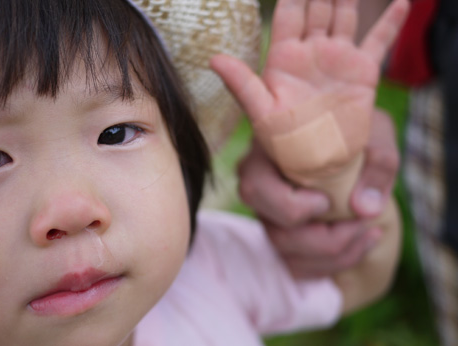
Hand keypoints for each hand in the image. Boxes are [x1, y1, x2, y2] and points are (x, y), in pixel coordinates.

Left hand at [211, 0, 408, 169]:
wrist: (317, 163)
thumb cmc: (283, 142)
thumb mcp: (260, 113)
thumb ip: (241, 84)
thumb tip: (213, 59)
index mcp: (285, 57)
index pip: (288, 12)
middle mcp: (311, 51)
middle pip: (317, 6)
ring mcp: (337, 58)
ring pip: (345, 15)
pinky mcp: (363, 71)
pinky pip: (379, 41)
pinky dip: (391, 22)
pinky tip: (402, 3)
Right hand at [237, 110, 397, 277]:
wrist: (354, 141)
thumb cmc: (357, 130)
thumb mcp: (374, 131)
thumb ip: (377, 162)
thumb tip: (365, 209)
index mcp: (266, 153)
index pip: (254, 188)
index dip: (290, 206)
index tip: (328, 200)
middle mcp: (260, 186)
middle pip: (274, 232)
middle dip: (324, 240)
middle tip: (360, 221)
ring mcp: (269, 213)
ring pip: (287, 254)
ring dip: (335, 255)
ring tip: (371, 233)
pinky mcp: (284, 232)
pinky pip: (297, 265)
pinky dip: (333, 264)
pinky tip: (362, 243)